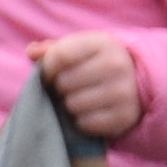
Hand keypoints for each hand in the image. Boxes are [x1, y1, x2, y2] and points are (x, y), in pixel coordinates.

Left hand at [33, 34, 151, 143]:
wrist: (135, 82)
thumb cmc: (96, 63)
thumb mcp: (79, 49)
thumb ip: (53, 50)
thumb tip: (31, 52)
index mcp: (103, 43)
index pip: (60, 56)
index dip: (47, 68)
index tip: (49, 74)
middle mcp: (117, 65)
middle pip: (64, 82)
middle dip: (59, 87)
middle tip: (68, 88)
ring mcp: (123, 92)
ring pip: (73, 104)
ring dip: (69, 105)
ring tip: (78, 99)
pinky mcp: (125, 116)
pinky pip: (85, 124)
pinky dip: (82, 121)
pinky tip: (89, 112)